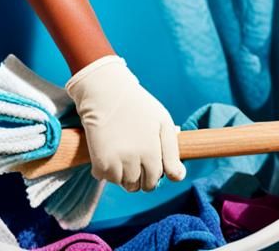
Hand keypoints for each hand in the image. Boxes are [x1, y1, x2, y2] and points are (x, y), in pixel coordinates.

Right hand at [66, 55, 184, 191]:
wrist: (105, 92)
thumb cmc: (137, 106)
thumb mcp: (162, 121)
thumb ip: (172, 152)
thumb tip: (178, 177)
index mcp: (152, 152)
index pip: (154, 181)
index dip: (151, 173)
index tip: (147, 161)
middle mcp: (134, 161)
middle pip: (138, 186)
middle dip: (138, 176)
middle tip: (133, 154)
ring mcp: (116, 163)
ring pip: (122, 183)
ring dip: (122, 173)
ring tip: (121, 150)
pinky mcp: (99, 162)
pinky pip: (105, 178)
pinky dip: (106, 169)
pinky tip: (108, 149)